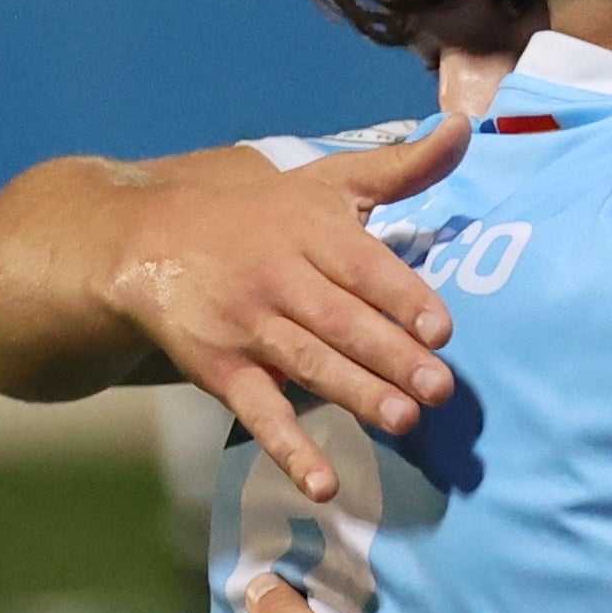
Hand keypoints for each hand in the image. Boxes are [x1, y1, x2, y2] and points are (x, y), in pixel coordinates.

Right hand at [114, 124, 470, 505]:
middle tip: (439, 390)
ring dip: (354, 394)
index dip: (402, 298)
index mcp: (312, 230)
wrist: (146, 238)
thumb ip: (400, 167)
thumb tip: (466, 129)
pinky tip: (322, 483)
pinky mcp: (221, 368)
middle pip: (340, 320)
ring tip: (403, 421)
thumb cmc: (258, 214)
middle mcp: (280, 276)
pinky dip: (290, 448)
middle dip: (390, 355)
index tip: (441, 330)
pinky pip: (259, 411)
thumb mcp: (325, 181)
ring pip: (307, 362)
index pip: (363, 266)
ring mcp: (248, 325)